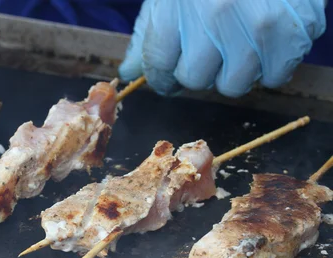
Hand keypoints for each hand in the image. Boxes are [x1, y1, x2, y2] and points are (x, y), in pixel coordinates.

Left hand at [119, 0, 326, 96]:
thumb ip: (149, 34)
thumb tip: (129, 72)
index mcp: (180, 4)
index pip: (159, 67)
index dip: (162, 76)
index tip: (168, 74)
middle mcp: (218, 16)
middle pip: (195, 80)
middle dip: (198, 69)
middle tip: (210, 46)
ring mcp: (259, 25)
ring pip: (234, 85)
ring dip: (233, 70)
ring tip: (239, 40)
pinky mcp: (293, 33)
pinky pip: (274, 77)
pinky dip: (270, 65)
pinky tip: (266, 40)